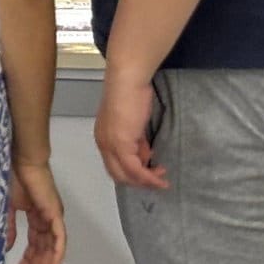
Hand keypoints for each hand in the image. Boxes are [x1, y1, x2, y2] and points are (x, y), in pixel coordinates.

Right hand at [8, 161, 67, 263]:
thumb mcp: (6, 207)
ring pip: (51, 248)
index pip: (33, 245)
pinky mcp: (55, 214)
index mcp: (35, 218)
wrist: (20, 161)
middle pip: (43, 250)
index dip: (27, 261)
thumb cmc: (11, 178)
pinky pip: (59, 238)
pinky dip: (57, 253)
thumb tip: (7, 247)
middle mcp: (47, 220)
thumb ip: (9, 227)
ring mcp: (52, 218)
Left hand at [95, 67, 166, 189]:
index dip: (133, 173)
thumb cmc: (131, 97)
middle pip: (117, 175)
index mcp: (103, 138)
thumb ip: (136, 141)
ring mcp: (110, 144)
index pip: (114, 166)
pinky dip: (147, 177)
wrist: (127, 82)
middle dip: (139, 181)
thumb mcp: (133, 125)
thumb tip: (144, 156)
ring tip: (161, 176)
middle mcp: (103, 144)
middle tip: (158, 178)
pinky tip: (159, 176)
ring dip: (145, 181)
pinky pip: (134, 168)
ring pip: (125, 175)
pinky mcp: (120, 143)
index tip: (151, 168)